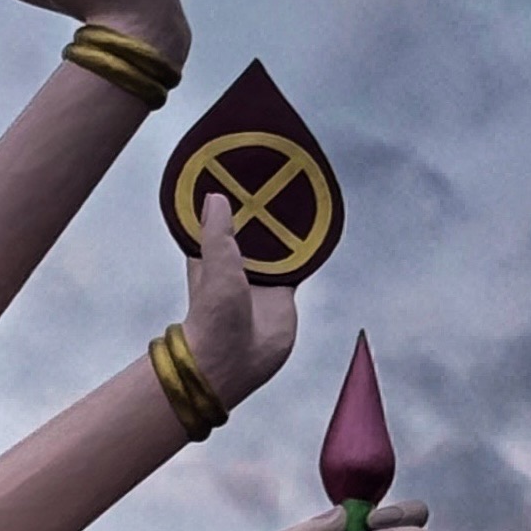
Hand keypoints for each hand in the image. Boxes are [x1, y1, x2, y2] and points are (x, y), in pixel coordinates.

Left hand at [179, 189, 295, 407]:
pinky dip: (308, 247)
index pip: (221, 217)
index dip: (230, 197)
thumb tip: (214, 197)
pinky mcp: (283, 290)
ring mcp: (262, 276)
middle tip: (280, 175)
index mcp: (211, 253)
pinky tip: (319, 228)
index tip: (241, 171)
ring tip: (302, 192)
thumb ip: (217, 233)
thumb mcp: (214, 265)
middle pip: (255, 226)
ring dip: (288, 225)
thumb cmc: (214, 318)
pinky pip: (299, 262)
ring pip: (279, 242)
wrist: (234, 360)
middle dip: (264, 206)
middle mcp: (237, 262)